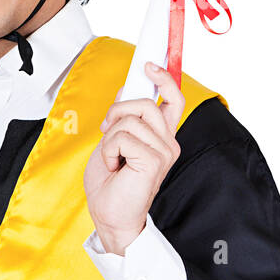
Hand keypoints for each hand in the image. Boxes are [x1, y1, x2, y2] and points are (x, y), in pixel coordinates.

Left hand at [83, 61, 184, 254]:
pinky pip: (123, 135)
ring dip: (110, 135)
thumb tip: (125, 90)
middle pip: (147, 101)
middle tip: (107, 129)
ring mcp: (164, 151)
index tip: (149, 63)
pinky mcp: (154, 160)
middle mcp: (168, 142)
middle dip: (119, 109)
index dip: (164, 78)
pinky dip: (109, 149)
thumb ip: (124, 117)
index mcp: (162, 136)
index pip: (172, 99)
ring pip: (131, 117)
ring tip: (113, 157)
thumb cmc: (111, 184)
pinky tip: (115, 166)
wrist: (110, 216)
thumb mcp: (113, 141)